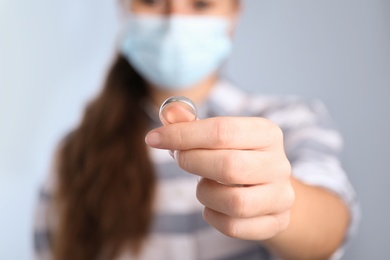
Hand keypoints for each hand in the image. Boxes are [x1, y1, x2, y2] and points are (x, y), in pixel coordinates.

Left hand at [145, 117, 294, 240]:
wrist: (270, 189)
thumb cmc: (237, 157)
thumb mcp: (220, 137)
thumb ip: (193, 124)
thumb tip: (170, 113)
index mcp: (266, 133)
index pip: (222, 131)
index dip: (183, 135)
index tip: (154, 138)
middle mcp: (279, 164)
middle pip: (229, 166)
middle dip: (192, 163)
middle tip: (180, 159)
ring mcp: (281, 196)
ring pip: (234, 202)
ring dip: (204, 193)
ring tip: (203, 184)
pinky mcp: (276, 221)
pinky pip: (234, 226)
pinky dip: (213, 216)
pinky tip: (212, 205)